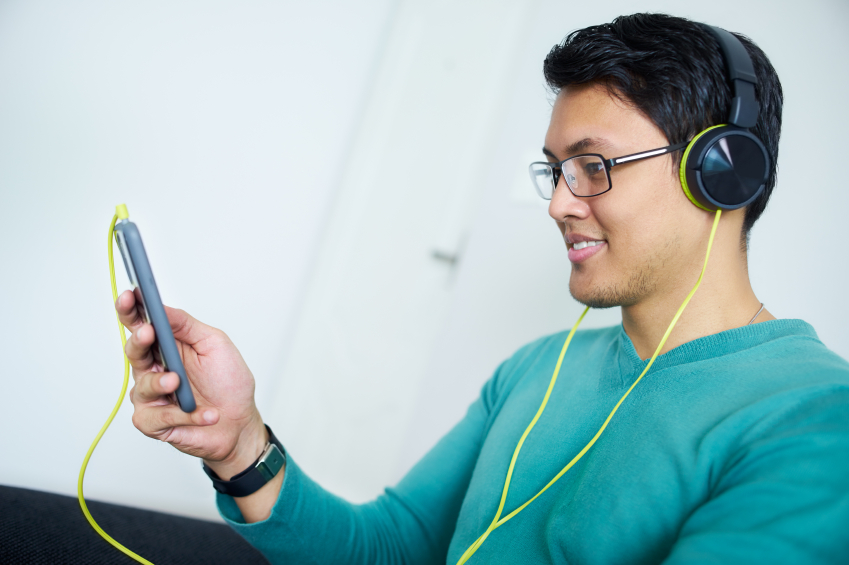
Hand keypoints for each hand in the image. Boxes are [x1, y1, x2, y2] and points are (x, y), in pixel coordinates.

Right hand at [116, 290, 267, 478]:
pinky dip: (185, 415)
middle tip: (148, 334)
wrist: (240, 423)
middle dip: (139, 341)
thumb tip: (162, 308)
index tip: (129, 296)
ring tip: (179, 382)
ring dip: (162, 383)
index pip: (141, 324)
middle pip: (134, 350)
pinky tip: (205, 414)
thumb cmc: (228, 384)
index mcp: (167, 346)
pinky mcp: (153, 422)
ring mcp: (151, 396)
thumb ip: (187, 325)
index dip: (131, 309)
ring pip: (143, 385)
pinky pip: (158, 416)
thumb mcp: (215, 345)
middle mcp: (155, 368)